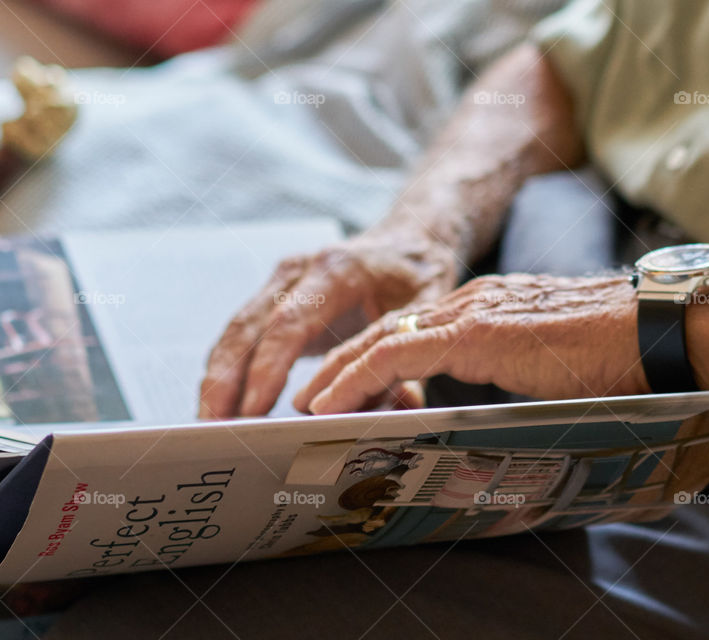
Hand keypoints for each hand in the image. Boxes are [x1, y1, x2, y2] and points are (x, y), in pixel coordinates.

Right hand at [199, 232, 456, 417]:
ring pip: (236, 332)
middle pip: (248, 327)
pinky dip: (229, 370)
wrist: (409, 239)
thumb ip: (412, 360)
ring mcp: (281, 282)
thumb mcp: (426, 313)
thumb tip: (405, 409)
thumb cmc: (418, 274)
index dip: (268, 369)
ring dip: (219, 379)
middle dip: (226, 380)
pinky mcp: (275, 297)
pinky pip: (243, 335)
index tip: (253, 410)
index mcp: (336, 271)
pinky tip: (221, 403)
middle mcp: (299, 270)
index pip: (289, 324)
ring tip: (208, 423)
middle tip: (214, 427)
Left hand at [294, 274, 648, 414]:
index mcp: (491, 311)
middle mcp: (475, 303)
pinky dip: (358, 377)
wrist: (659, 333)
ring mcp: (475, 312)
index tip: (348, 392)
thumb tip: (500, 425)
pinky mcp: (479, 331)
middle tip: (309, 397)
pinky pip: (400, 351)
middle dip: (342, 365)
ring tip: (306, 403)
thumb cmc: (621, 359)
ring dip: (339, 373)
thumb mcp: (552, 373)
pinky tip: (329, 402)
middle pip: (389, 330)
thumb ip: (518, 386)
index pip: (415, 332)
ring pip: (384, 337)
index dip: (374, 362)